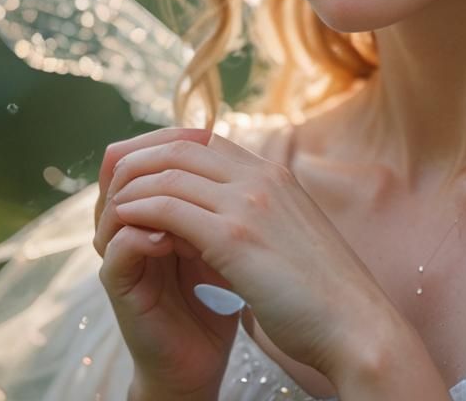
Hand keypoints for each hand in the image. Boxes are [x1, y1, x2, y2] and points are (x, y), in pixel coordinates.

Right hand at [93, 127, 239, 400]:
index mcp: (155, 207)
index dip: (169, 137)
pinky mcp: (120, 284)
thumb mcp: (226, 233)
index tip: (205, 133)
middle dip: (158, 158)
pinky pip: (118, 246)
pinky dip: (144, 233)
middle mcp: (131, 222)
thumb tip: (234, 147)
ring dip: (153, 194)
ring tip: (187, 200)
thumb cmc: (220, 294)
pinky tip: (170, 237)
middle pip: (124, 168)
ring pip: (116, 201)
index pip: (146, 154)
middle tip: (192, 155)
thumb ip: (219, 196)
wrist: (204, 357)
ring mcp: (122, 251)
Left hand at [94, 125, 397, 383]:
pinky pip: (168, 209)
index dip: (166, 150)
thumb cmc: (325, 293)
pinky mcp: (235, 237)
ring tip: (109, 209)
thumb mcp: (292, 236)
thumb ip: (261, 215)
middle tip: (111, 183)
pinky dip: (139, 212)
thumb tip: (222, 220)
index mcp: (276, 174)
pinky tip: (122, 228)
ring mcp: (250, 202)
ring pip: (169, 173)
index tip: (140, 172)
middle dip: (139, 160)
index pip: (206, 140)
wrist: (357, 326)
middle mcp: (262, 176)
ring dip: (131, 187)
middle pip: (181, 146)